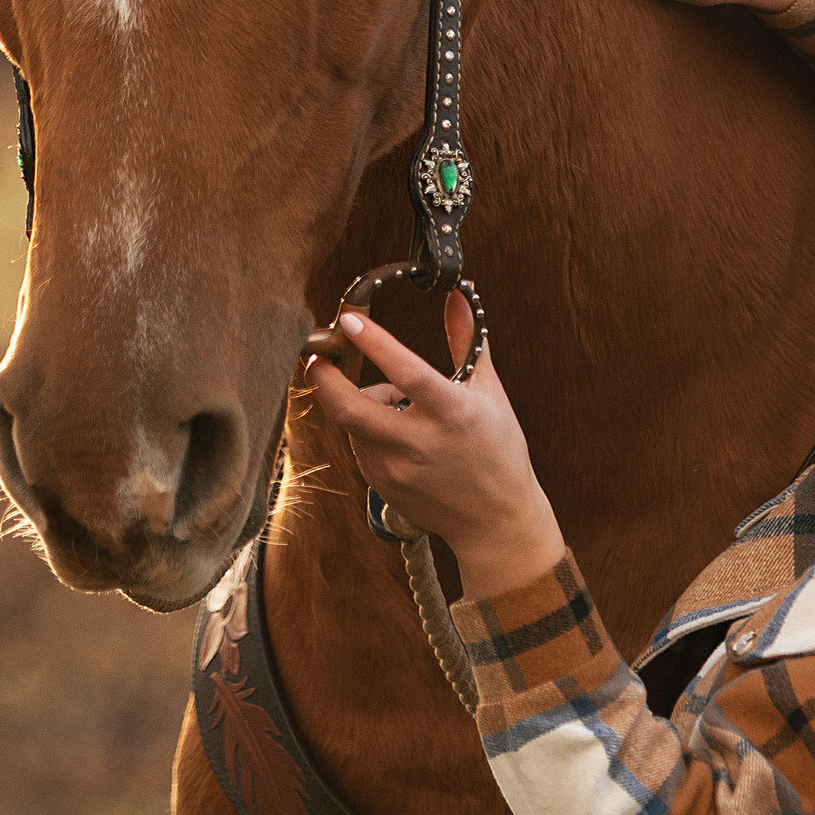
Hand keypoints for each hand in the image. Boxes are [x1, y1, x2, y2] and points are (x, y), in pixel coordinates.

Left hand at [307, 291, 567, 600]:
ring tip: (397, 403)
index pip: (408, 373)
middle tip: (316, 358)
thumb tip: (459, 294)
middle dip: (326, 380)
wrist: (495, 520)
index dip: (376, 344)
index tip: (350, 321)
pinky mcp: (382, 486)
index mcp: (453, 414)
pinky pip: (361, 446)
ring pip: (355, 424)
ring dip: (362, 403)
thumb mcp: (490, 392)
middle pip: (354, 410)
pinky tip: (400, 433)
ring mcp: (397, 470)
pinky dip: (369, 430)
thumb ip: (467, 340)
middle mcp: (421, 444)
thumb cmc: (498, 450)